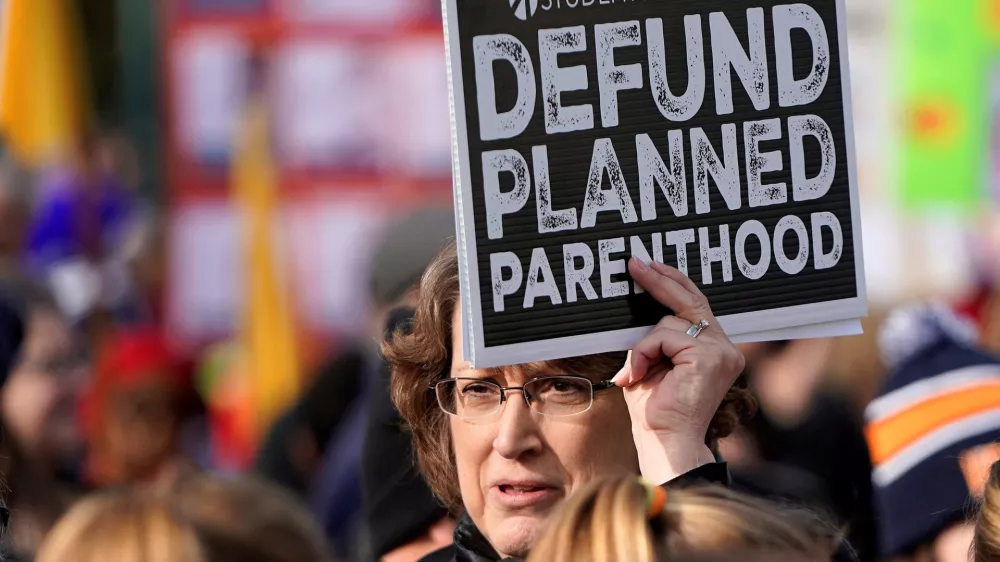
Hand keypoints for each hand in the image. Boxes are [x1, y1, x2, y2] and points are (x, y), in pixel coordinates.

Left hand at [613, 258, 744, 482]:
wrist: (665, 443)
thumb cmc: (656, 411)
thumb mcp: (651, 364)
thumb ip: (653, 339)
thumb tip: (640, 312)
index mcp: (715, 350)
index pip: (696, 305)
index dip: (673, 283)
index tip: (650, 266)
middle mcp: (724, 348)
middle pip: (691, 299)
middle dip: (660, 280)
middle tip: (634, 263)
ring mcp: (720, 351)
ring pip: (669, 321)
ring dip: (643, 345)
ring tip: (635, 373)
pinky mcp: (709, 357)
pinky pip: (663, 336)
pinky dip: (644, 352)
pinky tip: (639, 375)